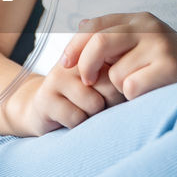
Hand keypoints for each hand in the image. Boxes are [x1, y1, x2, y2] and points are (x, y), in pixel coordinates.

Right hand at [3, 61, 124, 136]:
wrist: (41, 107)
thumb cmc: (81, 97)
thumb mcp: (104, 83)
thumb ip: (121, 77)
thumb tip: (135, 86)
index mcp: (93, 50)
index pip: (122, 71)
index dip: (121, 91)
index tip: (109, 94)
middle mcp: (75, 59)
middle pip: (111, 88)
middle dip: (109, 104)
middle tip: (95, 105)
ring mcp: (57, 76)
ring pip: (94, 104)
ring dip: (92, 116)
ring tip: (80, 110)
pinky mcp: (45, 98)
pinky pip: (77, 118)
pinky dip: (77, 125)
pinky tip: (67, 119)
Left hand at [61, 12, 176, 100]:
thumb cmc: (172, 68)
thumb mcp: (145, 44)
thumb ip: (117, 36)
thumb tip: (80, 26)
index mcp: (141, 19)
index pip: (94, 25)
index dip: (75, 45)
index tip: (65, 64)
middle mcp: (150, 27)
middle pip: (99, 43)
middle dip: (86, 66)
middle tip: (87, 82)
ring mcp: (161, 46)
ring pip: (115, 73)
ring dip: (119, 88)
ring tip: (140, 87)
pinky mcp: (169, 67)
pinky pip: (131, 87)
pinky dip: (134, 98)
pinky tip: (150, 95)